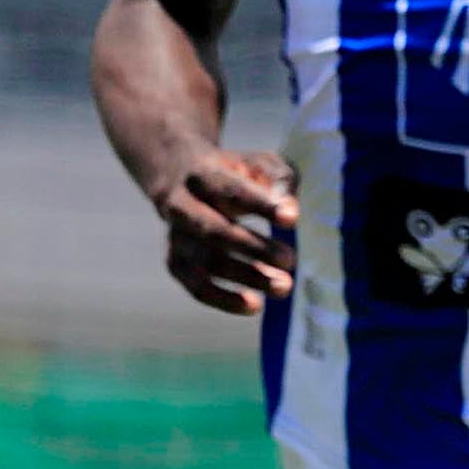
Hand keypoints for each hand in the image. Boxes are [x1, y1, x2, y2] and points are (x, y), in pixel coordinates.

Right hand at [145, 145, 299, 314]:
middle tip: (291, 260)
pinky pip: (195, 286)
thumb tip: (290, 212)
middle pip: (213, 230)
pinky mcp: (176, 260)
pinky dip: (223, 299)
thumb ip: (278, 181)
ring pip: (205, 262)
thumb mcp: (260, 164)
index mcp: (202, 174)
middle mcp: (181, 206)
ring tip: (285, 287)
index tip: (293, 220)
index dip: (261, 205)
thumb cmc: (237, 172)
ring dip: (245, 277)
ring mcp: (176, 236)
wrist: (183, 175)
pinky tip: (255, 305)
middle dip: (253, 248)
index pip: (231, 191)